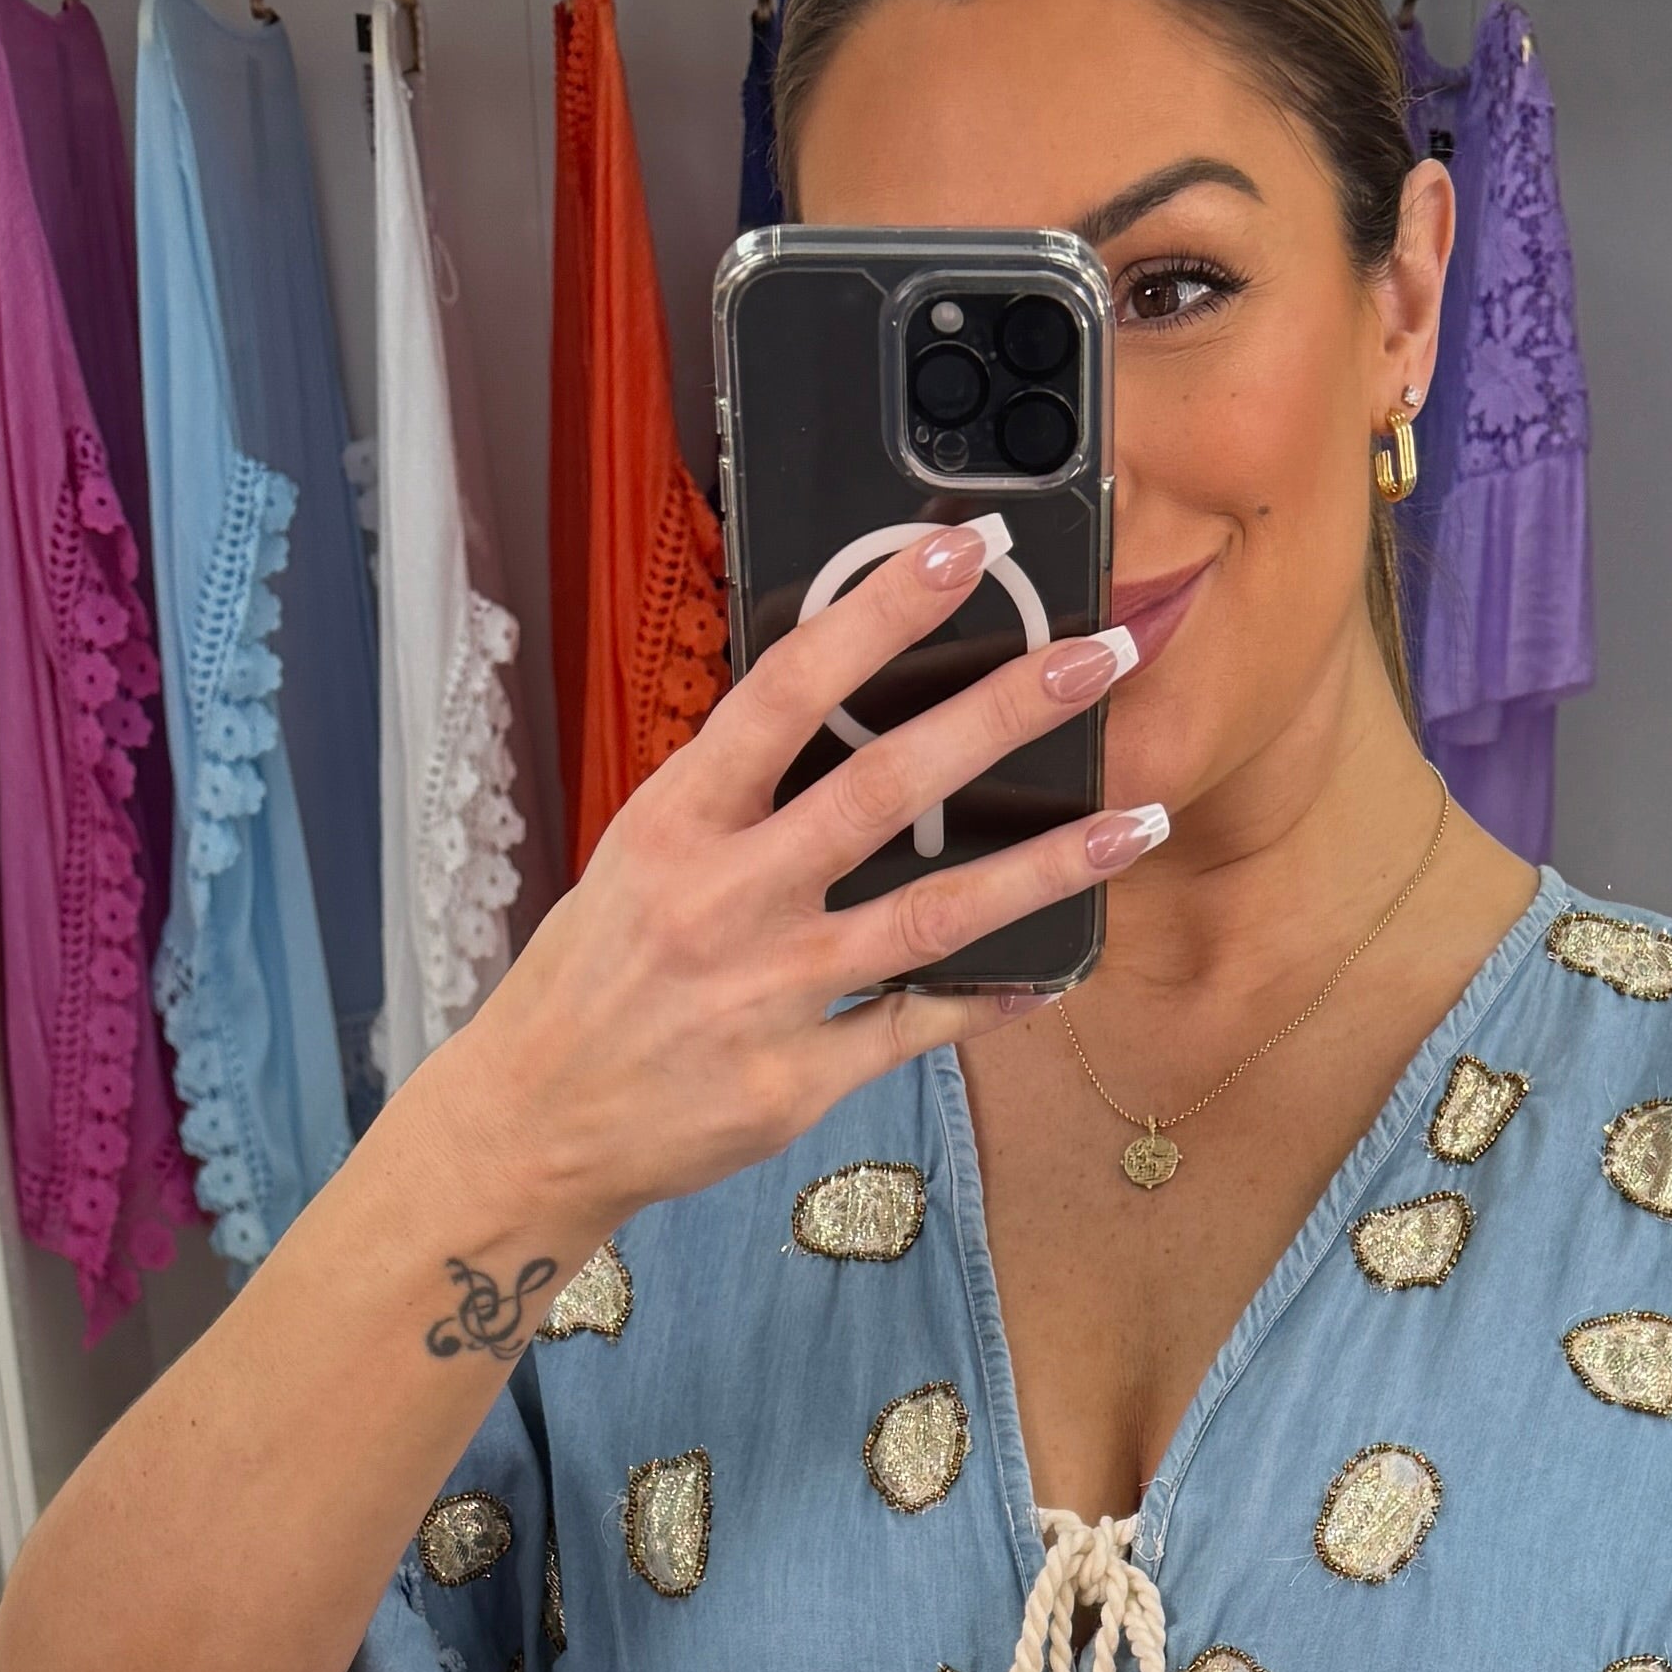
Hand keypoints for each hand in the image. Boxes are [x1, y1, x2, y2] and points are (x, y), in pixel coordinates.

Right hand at [451, 518, 1156, 1235]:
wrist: (535, 1119)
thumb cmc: (595, 975)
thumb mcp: (644, 854)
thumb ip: (738, 795)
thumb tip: (845, 713)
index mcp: (678, 820)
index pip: (790, 688)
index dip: (881, 611)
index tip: (962, 552)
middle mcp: (725, 898)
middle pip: (883, 787)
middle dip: (1000, 714)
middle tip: (1097, 659)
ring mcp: (766, 994)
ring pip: (928, 916)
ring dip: (1043, 866)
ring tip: (1135, 826)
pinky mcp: (794, 1081)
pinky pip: (915, 1029)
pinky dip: (991, 1000)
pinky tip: (1056, 972)